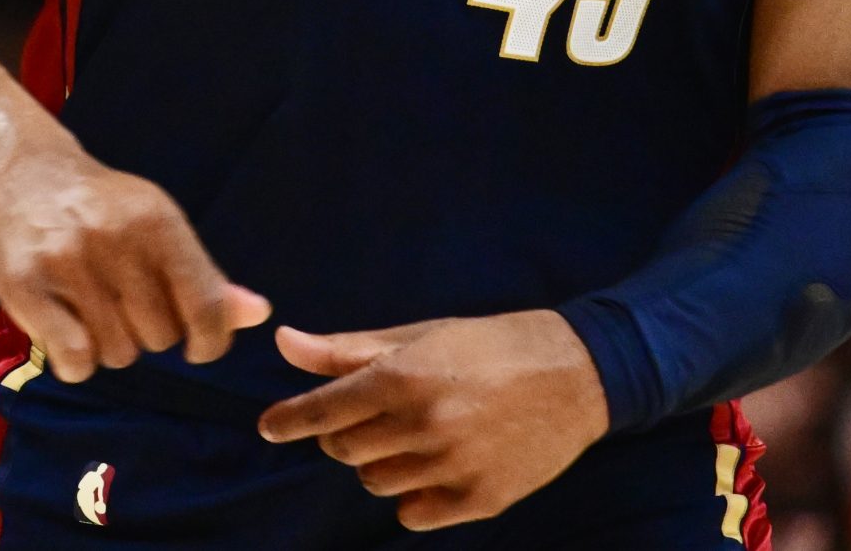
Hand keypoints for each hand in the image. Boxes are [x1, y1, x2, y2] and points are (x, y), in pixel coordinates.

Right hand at [0, 144, 269, 381]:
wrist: (18, 173)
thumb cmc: (100, 208)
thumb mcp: (158, 225)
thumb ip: (206, 275)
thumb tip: (259, 314)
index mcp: (158, 222)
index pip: (206, 305)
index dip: (212, 341)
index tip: (200, 348)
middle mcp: (117, 240)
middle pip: (160, 337)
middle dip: (148, 335)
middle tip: (125, 307)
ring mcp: (69, 264)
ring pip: (117, 354)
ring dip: (109, 347)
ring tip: (92, 311)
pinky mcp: (25, 288)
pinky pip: (75, 362)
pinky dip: (76, 363)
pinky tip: (67, 333)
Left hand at [257, 310, 610, 529]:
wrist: (579, 373)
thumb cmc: (495, 345)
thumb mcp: (423, 336)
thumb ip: (349, 349)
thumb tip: (284, 343)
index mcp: (406, 377)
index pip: (323, 411)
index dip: (290, 420)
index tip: (270, 426)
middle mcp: (424, 425)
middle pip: (343, 451)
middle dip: (346, 435)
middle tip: (376, 416)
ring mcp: (452, 467)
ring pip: (375, 483)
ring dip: (382, 463)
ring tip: (419, 435)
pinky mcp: (478, 499)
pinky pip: (412, 513)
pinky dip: (416, 494)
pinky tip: (442, 464)